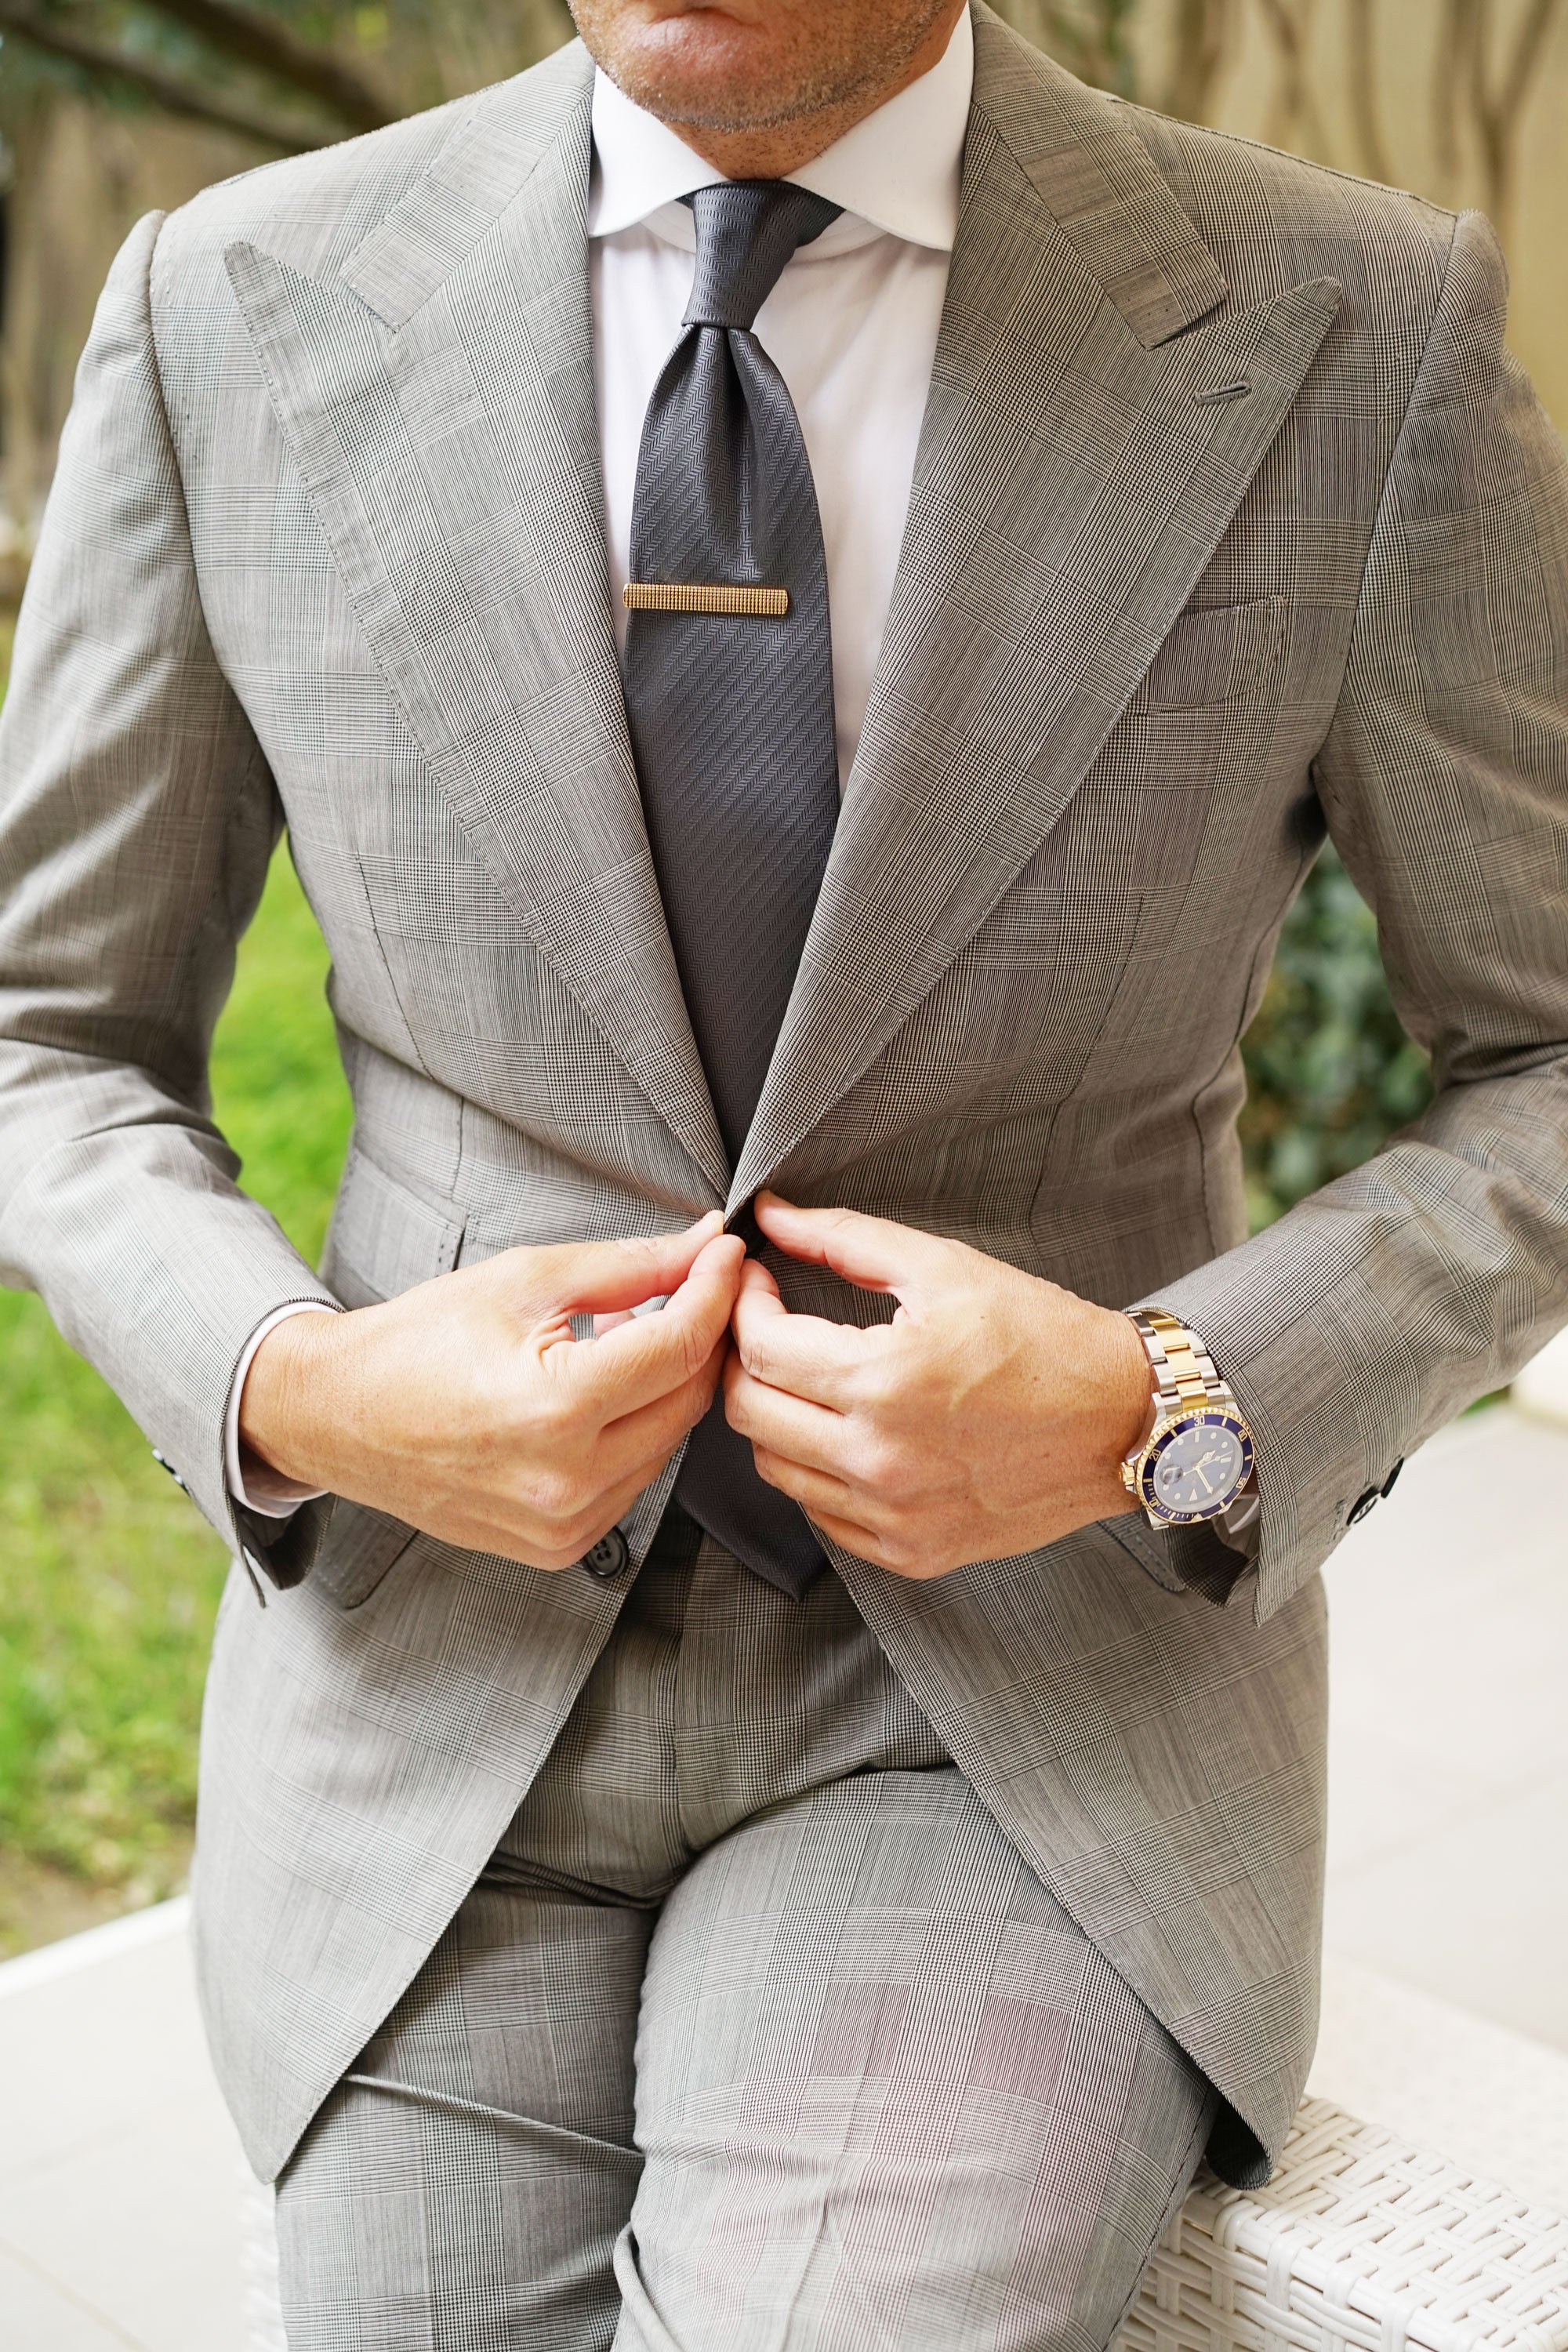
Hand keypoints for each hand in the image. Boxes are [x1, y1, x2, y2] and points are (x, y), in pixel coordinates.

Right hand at [239, 1214, 744, 1570]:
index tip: (726, 1255)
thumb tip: (704, 1246)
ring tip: (628, 1339)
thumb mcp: (525, 1280)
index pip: (680, 1345)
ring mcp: (564, 1524)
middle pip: (689, 1398)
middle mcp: (566, 1480)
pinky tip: (600, 1395)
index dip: (715, 1290)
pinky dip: (635, 1432)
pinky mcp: (559, 1546)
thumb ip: (629, 1266)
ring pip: (670, 1442)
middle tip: (692, 1287)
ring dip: (667, 1387)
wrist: (339, 1415)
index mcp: (555, 1408)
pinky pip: (635, 1480)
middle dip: (701, 1336)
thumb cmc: (418, 1341)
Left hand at [723, 1194, 1152, 1578]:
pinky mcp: (912, 1551)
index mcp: (884, 1380)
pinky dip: (816, 1472)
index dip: (744, 1306)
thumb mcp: (944, 1268)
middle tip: (769, 1328)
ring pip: (775, 1469)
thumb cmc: (1043, 1336)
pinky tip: (845, 1433)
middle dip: (743, 1360)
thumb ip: (844, 1238)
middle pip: (749, 1413)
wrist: (1124, 1421)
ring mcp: (894, 1515)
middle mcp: (880, 1459)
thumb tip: (768, 1215)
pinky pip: (822, 1515)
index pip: (760, 1348)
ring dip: (775, 1417)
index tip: (759, 1285)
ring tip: (807, 1379)